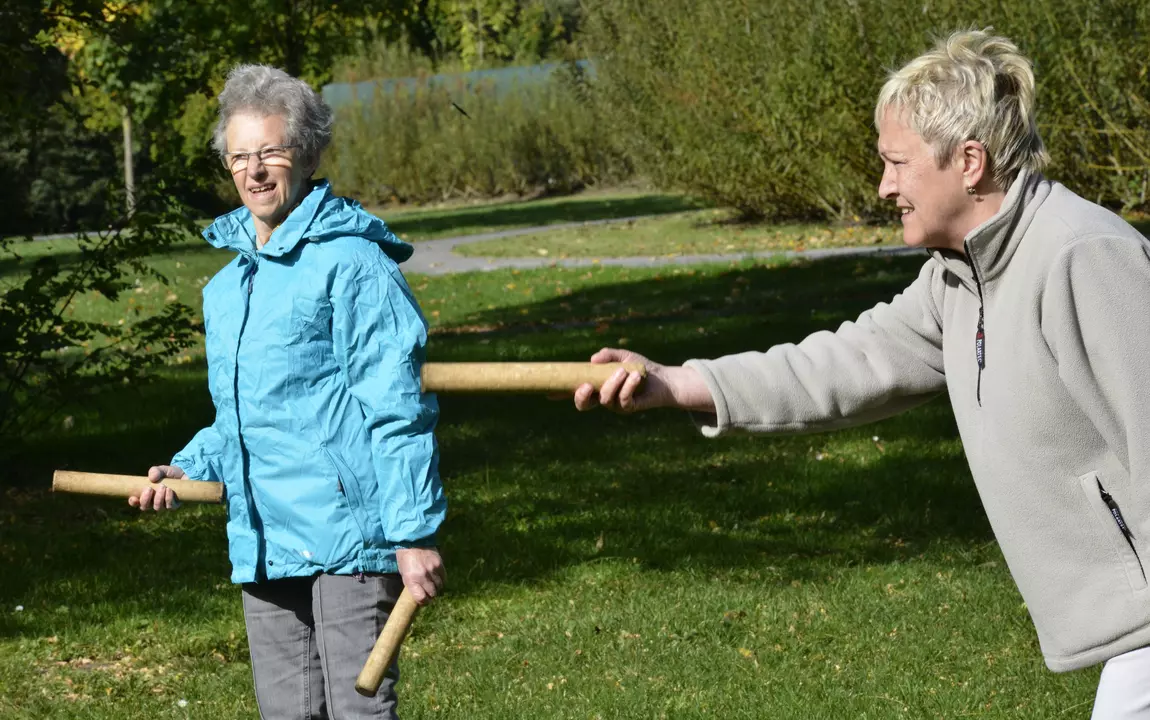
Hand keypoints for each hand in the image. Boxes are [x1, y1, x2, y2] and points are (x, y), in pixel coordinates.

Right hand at [128, 464, 187, 510]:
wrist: (184, 473)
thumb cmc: (169, 473)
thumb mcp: (161, 469)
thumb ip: (155, 471)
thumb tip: (152, 478)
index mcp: (146, 494)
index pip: (136, 502)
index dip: (133, 502)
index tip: (133, 498)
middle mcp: (153, 501)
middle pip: (145, 507)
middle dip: (145, 499)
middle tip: (149, 489)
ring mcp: (164, 505)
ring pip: (157, 507)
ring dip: (158, 498)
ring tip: (162, 486)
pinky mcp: (175, 505)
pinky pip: (170, 506)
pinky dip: (168, 498)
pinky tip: (169, 490)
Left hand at [396, 547, 444, 605]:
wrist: (413, 540)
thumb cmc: (405, 558)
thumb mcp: (404, 573)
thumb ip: (412, 584)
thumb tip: (420, 594)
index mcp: (411, 579)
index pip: (421, 598)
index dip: (424, 602)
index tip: (424, 600)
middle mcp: (423, 576)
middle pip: (432, 593)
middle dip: (431, 595)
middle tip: (429, 593)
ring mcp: (432, 569)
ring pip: (440, 586)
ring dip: (437, 587)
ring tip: (434, 585)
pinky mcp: (439, 564)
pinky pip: (444, 577)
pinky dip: (442, 580)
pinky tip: (438, 578)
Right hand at [574, 348, 714, 413]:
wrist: (662, 378)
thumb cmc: (639, 367)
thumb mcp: (622, 356)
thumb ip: (607, 355)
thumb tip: (592, 359)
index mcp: (596, 385)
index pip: (575, 390)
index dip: (560, 393)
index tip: (548, 393)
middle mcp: (602, 398)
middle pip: (583, 405)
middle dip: (580, 396)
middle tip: (586, 385)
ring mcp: (614, 405)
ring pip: (604, 399)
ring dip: (612, 383)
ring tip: (624, 370)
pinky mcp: (628, 408)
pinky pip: (623, 399)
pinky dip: (628, 386)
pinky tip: (635, 375)